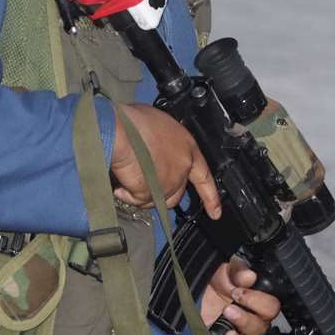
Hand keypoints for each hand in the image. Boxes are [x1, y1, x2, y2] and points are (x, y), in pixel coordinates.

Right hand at [110, 103, 220, 218]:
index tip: (215, 213)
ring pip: (157, 200)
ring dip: (142, 194)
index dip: (210, 197)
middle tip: (141, 180)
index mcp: (188, 148)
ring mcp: (169, 182)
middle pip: (177, 192)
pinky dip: (128, 195)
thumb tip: (156, 152)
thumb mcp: (159, 126)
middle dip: (159, 191)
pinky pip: (139, 201)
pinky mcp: (152, 193)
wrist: (119, 130)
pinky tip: (120, 185)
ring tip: (126, 178)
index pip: (204, 176)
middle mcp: (182, 167)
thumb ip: (165, 145)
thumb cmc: (133, 122)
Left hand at [201, 259, 281, 334]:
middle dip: (253, 310)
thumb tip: (249, 277)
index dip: (259, 299)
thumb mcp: (224, 269)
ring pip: (257, 334)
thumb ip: (237, 271)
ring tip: (227, 312)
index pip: (271, 304)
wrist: (189, 292)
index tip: (239, 290)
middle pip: (267, 321)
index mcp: (256, 297)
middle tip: (232, 301)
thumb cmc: (211, 279)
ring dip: (245, 324)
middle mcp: (252, 315)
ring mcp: (241, 329)